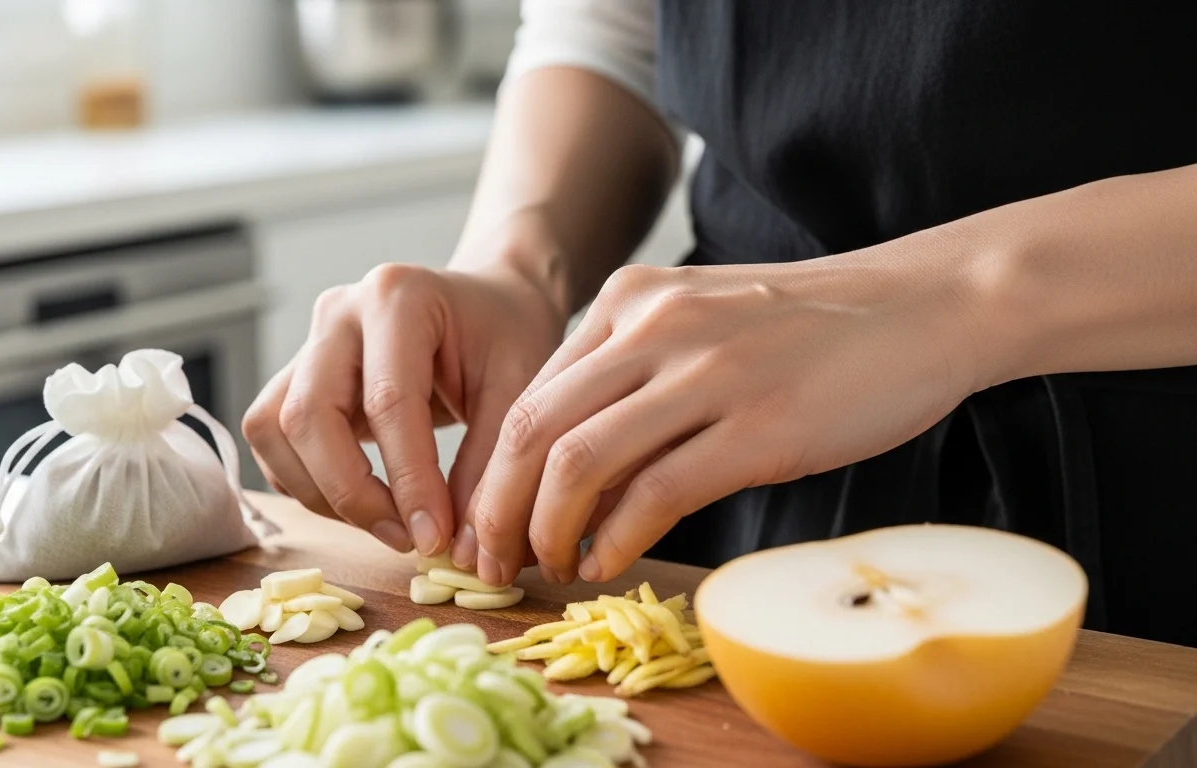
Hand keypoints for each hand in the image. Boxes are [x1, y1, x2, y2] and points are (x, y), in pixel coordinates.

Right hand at [242, 261, 565, 556]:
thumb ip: (488, 464)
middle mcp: (339, 313)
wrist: (487, 304)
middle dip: (352, 493)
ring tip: (388, 523)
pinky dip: (307, 482)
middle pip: (308, 415)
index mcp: (398, 297)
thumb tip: (462, 548)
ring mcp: (308, 342)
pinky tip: (364, 501)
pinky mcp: (294, 376)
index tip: (435, 538)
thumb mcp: (518, 387)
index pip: (387, 402)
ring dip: (321, 493)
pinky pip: (273, 439)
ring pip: (274, 429)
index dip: (408, 481)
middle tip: (407, 538)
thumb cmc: (505, 337)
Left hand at [461, 234, 988, 585]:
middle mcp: (653, 326)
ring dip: (547, 530)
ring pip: (579, 463)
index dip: (496, 471)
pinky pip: (656, 493)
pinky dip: (616, 539)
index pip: (530, 394)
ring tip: (549, 566)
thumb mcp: (702, 323)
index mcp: (630, 300)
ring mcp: (706, 372)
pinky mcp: (758, 424)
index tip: (489, 524)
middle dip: (498, 509)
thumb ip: (633, 378)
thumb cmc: (813, 329)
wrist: (926, 306)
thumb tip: (571, 476)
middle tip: (491, 561)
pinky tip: (607, 563)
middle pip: (532, 430)